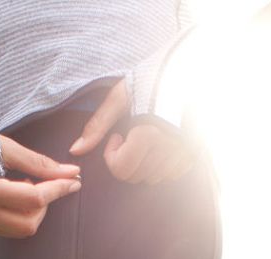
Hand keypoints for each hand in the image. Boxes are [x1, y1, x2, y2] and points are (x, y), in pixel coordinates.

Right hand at [0, 136, 80, 236]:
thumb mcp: (4, 146)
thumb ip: (38, 163)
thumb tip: (72, 172)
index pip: (34, 198)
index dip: (58, 189)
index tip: (75, 181)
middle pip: (30, 223)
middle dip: (44, 205)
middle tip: (40, 182)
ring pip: (20, 230)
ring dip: (32, 211)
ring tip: (24, 186)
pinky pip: (7, 230)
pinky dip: (19, 215)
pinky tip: (14, 195)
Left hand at [69, 78, 196, 184]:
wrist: (190, 68)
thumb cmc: (152, 78)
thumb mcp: (120, 96)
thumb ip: (98, 125)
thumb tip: (76, 150)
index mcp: (148, 134)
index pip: (122, 169)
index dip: (112, 156)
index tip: (117, 136)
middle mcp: (168, 147)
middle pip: (136, 176)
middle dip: (127, 160)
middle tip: (131, 136)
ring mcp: (184, 152)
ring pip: (153, 178)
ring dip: (144, 163)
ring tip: (147, 137)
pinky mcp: (194, 154)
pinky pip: (172, 174)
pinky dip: (163, 165)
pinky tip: (162, 143)